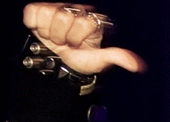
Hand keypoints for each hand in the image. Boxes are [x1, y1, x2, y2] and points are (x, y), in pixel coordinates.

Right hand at [23, 4, 145, 74]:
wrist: (60, 62)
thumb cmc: (81, 58)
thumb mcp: (99, 60)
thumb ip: (116, 57)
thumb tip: (136, 65)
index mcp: (92, 19)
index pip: (82, 22)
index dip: (76, 38)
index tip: (77, 45)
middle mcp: (75, 10)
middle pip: (63, 17)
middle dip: (63, 36)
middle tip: (65, 43)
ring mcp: (57, 8)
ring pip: (48, 13)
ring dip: (49, 32)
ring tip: (55, 38)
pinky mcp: (38, 9)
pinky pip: (32, 12)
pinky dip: (35, 25)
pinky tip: (43, 31)